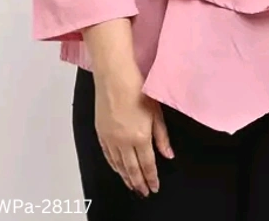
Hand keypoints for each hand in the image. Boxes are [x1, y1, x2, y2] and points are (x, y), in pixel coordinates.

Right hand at [93, 65, 173, 196]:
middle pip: (132, 168)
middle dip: (138, 182)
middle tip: (143, 192)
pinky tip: (117, 169)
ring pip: (118, 164)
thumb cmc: (138, 88)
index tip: (154, 187)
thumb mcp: (156, 111)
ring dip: (126, 177)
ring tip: (132, 185)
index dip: (151, 178)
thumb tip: (168, 155)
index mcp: (140, 137)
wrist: (114, 76)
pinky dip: (114, 165)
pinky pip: (107, 155)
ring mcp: (110, 138)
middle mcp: (124, 142)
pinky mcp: (100, 132)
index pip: (147, 164)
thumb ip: (162, 136)